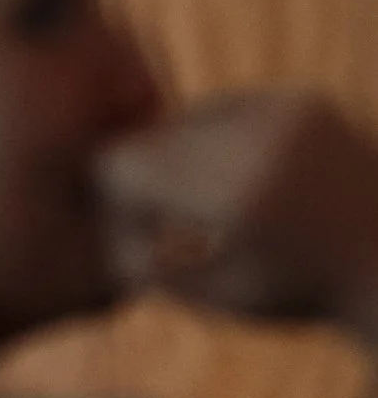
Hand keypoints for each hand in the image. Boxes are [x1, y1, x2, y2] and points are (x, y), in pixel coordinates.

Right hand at [98, 92, 377, 350]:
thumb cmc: (303, 294)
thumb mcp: (221, 299)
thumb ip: (150, 268)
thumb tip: (94, 231)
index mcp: (236, 200)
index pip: (125, 164)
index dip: (111, 192)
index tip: (125, 222)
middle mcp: (261, 144)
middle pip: (153, 136)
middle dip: (143, 172)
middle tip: (158, 212)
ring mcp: (286, 113)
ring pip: (187, 115)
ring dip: (181, 152)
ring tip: (207, 200)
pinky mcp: (303, 98)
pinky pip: (227, 106)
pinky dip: (219, 136)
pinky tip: (241, 174)